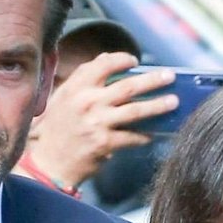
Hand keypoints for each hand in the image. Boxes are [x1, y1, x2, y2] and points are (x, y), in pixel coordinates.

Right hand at [27, 51, 178, 187]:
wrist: (49, 163)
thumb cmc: (57, 130)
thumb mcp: (63, 98)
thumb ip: (83, 78)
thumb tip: (106, 59)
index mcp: (77, 88)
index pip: (104, 64)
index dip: (122, 59)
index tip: (135, 61)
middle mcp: (88, 102)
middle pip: (127, 86)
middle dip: (152, 80)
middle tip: (170, 77)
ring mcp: (97, 123)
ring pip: (135, 110)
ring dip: (157, 106)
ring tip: (173, 102)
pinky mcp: (104, 144)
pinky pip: (131, 137)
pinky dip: (143, 136)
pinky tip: (152, 134)